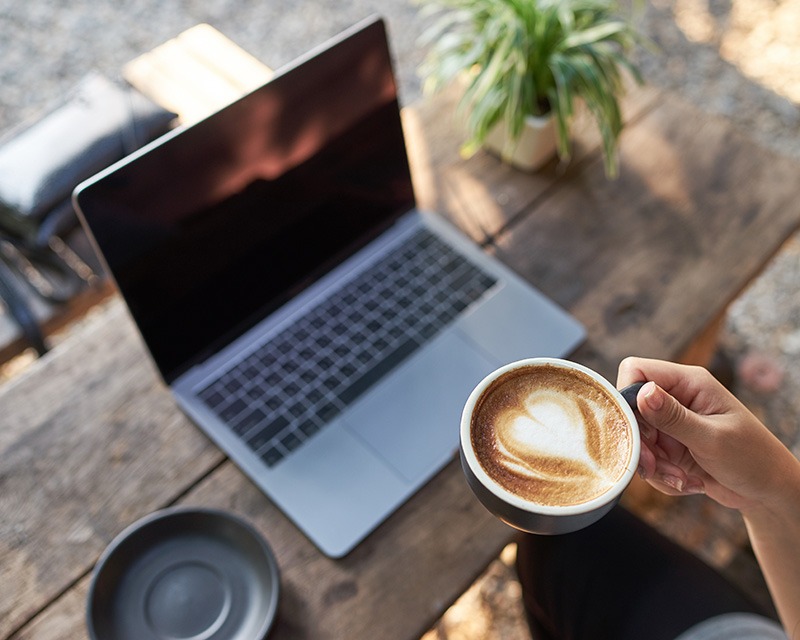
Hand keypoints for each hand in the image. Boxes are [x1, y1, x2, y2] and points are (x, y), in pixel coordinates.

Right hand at [617, 356, 796, 514]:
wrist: (768, 492)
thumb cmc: (753, 459)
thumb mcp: (712, 438)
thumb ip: (673, 417)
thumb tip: (642, 392)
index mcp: (689, 383)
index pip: (636, 371)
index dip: (627, 397)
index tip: (637, 428)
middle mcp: (676, 399)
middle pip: (630, 411)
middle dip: (641, 443)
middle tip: (655, 465)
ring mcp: (671, 424)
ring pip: (636, 440)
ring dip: (654, 466)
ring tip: (681, 479)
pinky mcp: (669, 447)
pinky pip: (647, 460)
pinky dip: (661, 476)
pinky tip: (687, 482)